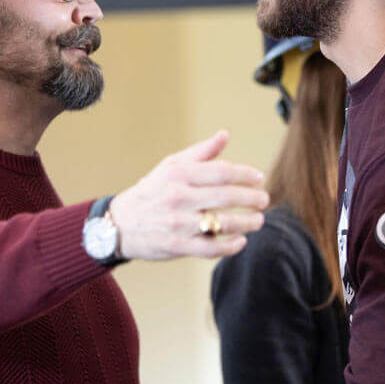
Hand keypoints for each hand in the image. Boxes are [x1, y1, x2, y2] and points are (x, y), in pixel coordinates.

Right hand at [110, 130, 268, 260]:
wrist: (120, 224)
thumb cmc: (151, 192)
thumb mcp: (170, 166)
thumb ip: (200, 153)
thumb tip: (224, 135)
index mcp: (178, 174)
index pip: (221, 171)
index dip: (245, 174)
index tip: (259, 178)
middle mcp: (178, 197)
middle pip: (226, 196)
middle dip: (252, 198)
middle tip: (264, 200)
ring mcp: (178, 223)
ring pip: (223, 223)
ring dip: (247, 223)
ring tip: (258, 220)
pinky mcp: (177, 246)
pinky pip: (212, 248)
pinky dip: (231, 246)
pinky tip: (241, 241)